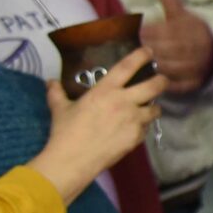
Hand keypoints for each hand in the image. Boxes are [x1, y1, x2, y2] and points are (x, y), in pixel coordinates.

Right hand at [32, 48, 167, 203]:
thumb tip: (49, 81)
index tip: (149, 52)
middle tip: (162, 80)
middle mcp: (124, 102)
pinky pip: (146, 129)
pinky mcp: (136, 138)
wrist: (73, 160)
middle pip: (154, 86)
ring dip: (153, 107)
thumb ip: (57, 92)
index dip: (142, 56)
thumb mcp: (59, 109)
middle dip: (162, 81)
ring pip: (155, 109)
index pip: (128, 66)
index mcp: (106, 90)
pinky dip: (143, 127)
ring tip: (149, 109)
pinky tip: (135, 129)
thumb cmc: (65, 131)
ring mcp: (133, 120)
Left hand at [141, 0, 212, 93]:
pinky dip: (164, 84)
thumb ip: (171, 1)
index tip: (139, 31)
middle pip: (166, 50)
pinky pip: (176, 86)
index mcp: (190, 32)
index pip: (167, 31)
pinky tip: (152, 79)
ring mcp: (193, 68)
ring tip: (140, 63)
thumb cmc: (193, 32)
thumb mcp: (183, 15)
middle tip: (137, 47)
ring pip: (169, 68)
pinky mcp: (193, 84)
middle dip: (150, 48)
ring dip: (154, 65)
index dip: (150, 31)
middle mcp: (192, 50)